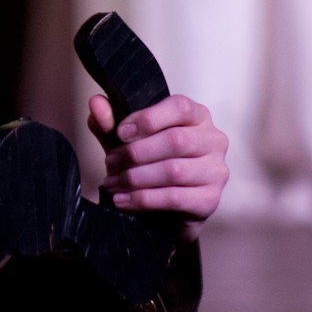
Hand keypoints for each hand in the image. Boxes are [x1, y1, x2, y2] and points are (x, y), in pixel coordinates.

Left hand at [88, 93, 228, 243]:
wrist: (163, 209)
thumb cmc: (148, 164)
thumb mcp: (125, 140)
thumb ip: (110, 122)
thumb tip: (95, 102)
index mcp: (197, 116)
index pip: (179, 107)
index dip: (148, 119)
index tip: (120, 132)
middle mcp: (213, 140)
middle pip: (175, 141)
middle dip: (135, 153)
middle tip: (110, 163)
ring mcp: (216, 171)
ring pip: (173, 171)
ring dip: (135, 178)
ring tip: (112, 183)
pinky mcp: (210, 200)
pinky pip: (174, 197)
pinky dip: (143, 199)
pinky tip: (123, 200)